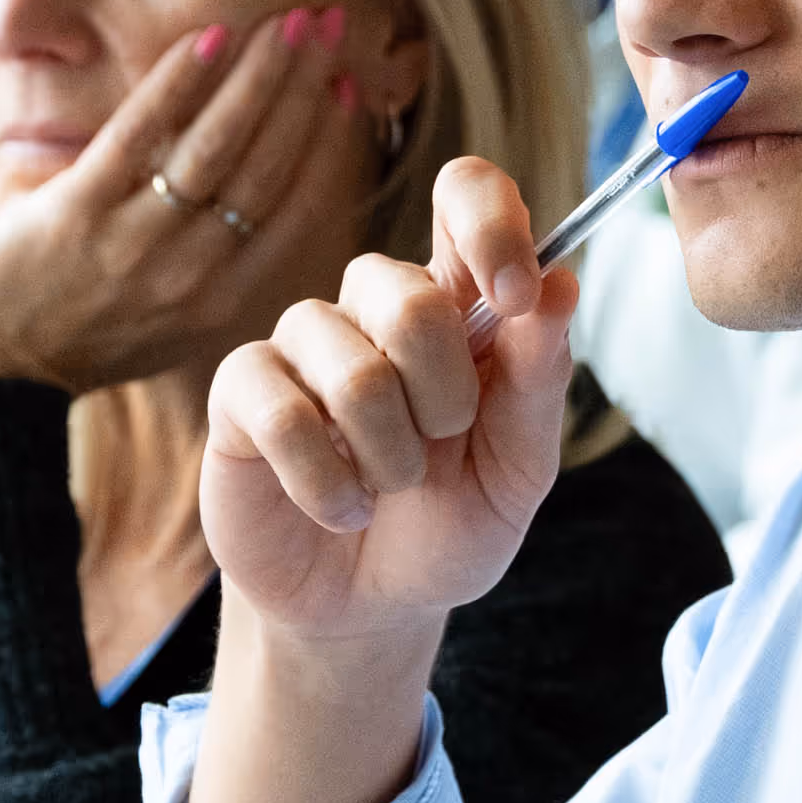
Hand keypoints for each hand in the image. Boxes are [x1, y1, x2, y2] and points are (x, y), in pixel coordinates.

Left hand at [0, 7, 349, 395]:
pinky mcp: (78, 212)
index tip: (350, 84)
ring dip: (259, 74)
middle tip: (328, 23)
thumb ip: (224, 265)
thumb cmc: (82, 338)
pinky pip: (143, 134)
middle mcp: (194, 273)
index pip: (299, 204)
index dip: (330, 138)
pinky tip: (211, 37)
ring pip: (218, 144)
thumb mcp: (175, 321)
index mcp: (227, 299)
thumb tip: (270, 193)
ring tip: (286, 19)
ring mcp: (137, 242)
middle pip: (268, 163)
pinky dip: (182, 82)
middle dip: (305, 86)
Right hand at [199, 154, 576, 644]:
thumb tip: (559, 285)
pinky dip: (329, 482)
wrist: (371, 609)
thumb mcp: (518, 469)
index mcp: (458, 302)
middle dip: (445, 394)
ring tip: (392, 489)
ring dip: (390, 454)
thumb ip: (539, 381)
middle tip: (445, 445)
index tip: (517, 294)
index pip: (465, 193)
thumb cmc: (449, 525)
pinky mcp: (242, 394)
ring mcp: (304, 345)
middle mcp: (376, 306)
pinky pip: (283, 414)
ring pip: (350, 365)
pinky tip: (343, 509)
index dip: (493, 223)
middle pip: (407, 292)